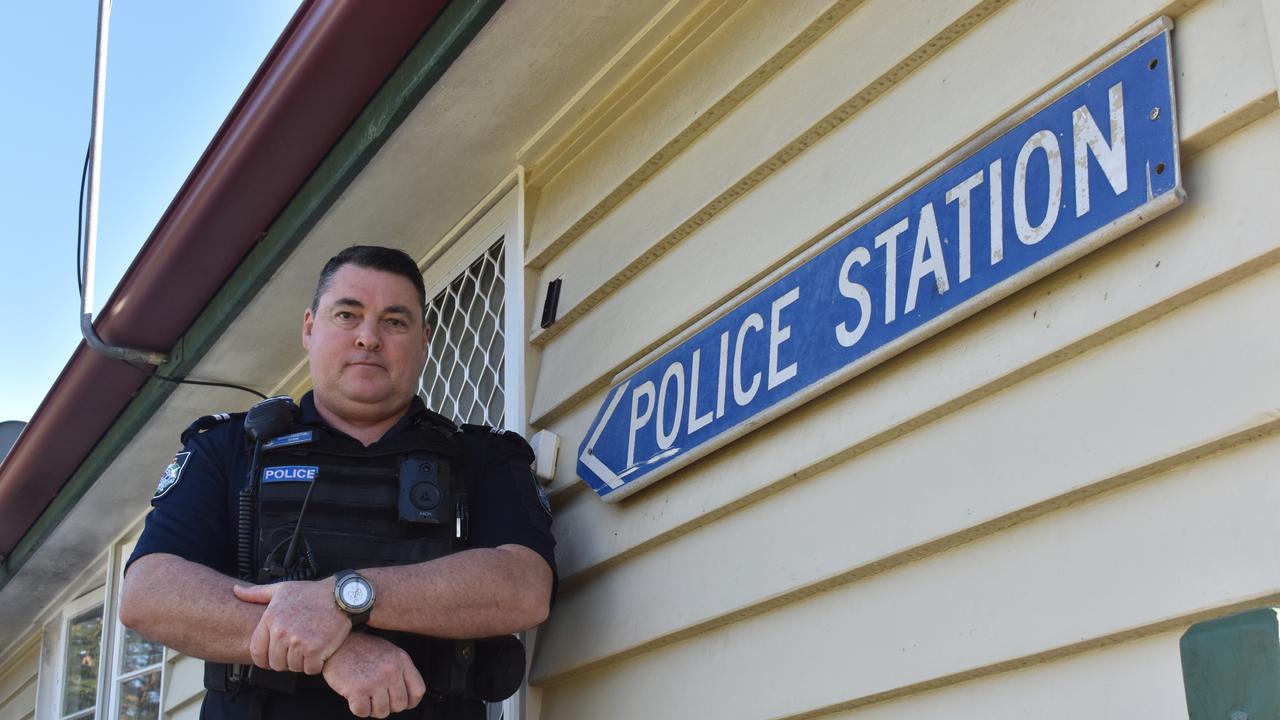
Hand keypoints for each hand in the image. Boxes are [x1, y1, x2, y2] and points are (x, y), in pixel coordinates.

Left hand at [233, 579, 349, 674]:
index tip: (272, 658)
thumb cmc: (312, 593)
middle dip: (284, 661)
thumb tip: (235, 590)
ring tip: (308, 648)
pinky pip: (309, 670)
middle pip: (275, 663)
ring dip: (300, 662)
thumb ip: (256, 593)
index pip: (257, 652)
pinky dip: (315, 665)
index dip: (263, 659)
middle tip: (295, 651)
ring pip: (292, 668)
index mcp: (270, 619)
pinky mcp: (315, 650)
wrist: (341, 595)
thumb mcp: (282, 589)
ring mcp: (298, 642)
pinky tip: (319, 652)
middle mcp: (282, 631)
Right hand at [322, 633, 425, 717]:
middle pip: (400, 704)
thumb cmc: (362, 648)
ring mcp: (375, 681)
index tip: (403, 702)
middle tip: (379, 699)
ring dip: (373, 709)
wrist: (337, 643)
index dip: (411, 701)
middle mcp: (391, 671)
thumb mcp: (389, 652)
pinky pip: (364, 712)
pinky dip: (359, 709)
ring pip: (383, 712)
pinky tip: (356, 698)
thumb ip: (400, 670)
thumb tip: (407, 693)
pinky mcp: (358, 690)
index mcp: (402, 660)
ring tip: (367, 697)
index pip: (418, 690)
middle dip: (389, 706)